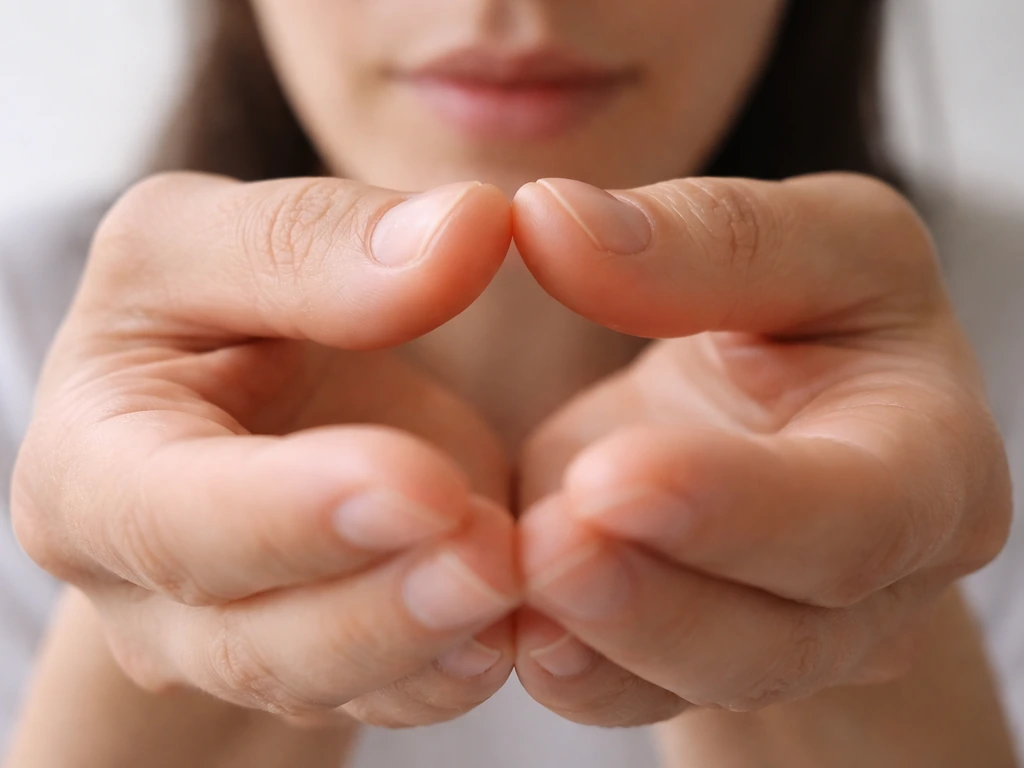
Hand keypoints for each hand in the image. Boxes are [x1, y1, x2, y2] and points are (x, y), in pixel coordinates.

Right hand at [11, 173, 521, 726]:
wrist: (248, 389)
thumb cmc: (211, 304)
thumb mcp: (215, 240)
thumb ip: (314, 240)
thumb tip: (465, 229)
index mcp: (95, 471)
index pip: (172, 516)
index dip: (292, 510)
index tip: (422, 482)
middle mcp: (152, 588)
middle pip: (254, 636)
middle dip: (379, 607)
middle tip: (494, 558)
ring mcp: (243, 640)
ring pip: (335, 683)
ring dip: (434, 647)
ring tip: (524, 588)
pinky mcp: (332, 657)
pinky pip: (397, 689)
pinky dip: (464, 666)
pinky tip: (529, 629)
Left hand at [509, 175, 1010, 725]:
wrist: (783, 409)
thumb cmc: (817, 313)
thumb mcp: (809, 243)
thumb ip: (709, 235)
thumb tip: (552, 219)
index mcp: (927, 466)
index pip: (856, 514)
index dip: (738, 505)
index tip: (611, 472)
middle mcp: (870, 582)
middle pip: (780, 633)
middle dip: (656, 600)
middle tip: (545, 546)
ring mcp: (782, 637)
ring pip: (697, 680)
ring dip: (599, 645)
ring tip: (506, 581)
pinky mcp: (688, 651)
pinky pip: (631, 690)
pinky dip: (567, 668)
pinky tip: (504, 630)